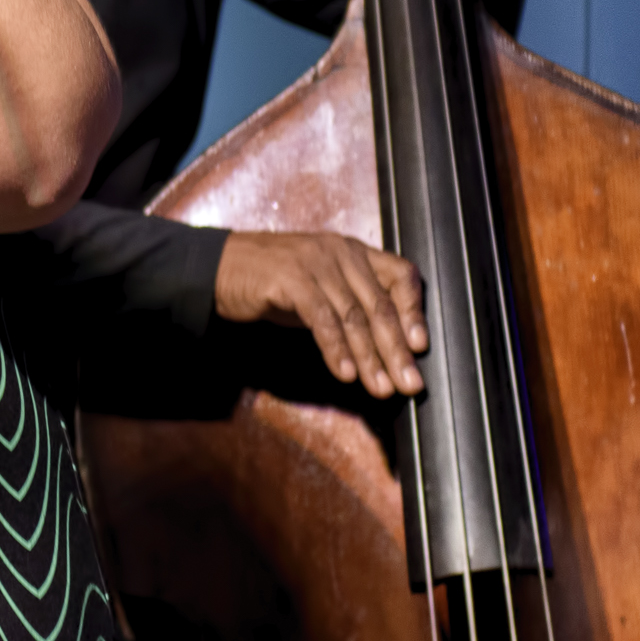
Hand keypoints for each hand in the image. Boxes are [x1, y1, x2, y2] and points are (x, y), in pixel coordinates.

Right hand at [215, 229, 427, 397]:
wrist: (219, 268)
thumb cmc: (273, 282)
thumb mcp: (321, 288)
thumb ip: (352, 308)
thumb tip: (388, 349)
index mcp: (353, 251)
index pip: (400, 273)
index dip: (414, 310)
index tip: (420, 346)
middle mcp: (339, 251)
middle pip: (379, 304)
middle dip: (397, 350)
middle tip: (409, 384)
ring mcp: (314, 262)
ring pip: (354, 315)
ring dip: (370, 357)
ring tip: (381, 388)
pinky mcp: (290, 278)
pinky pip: (322, 319)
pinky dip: (336, 349)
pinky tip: (345, 374)